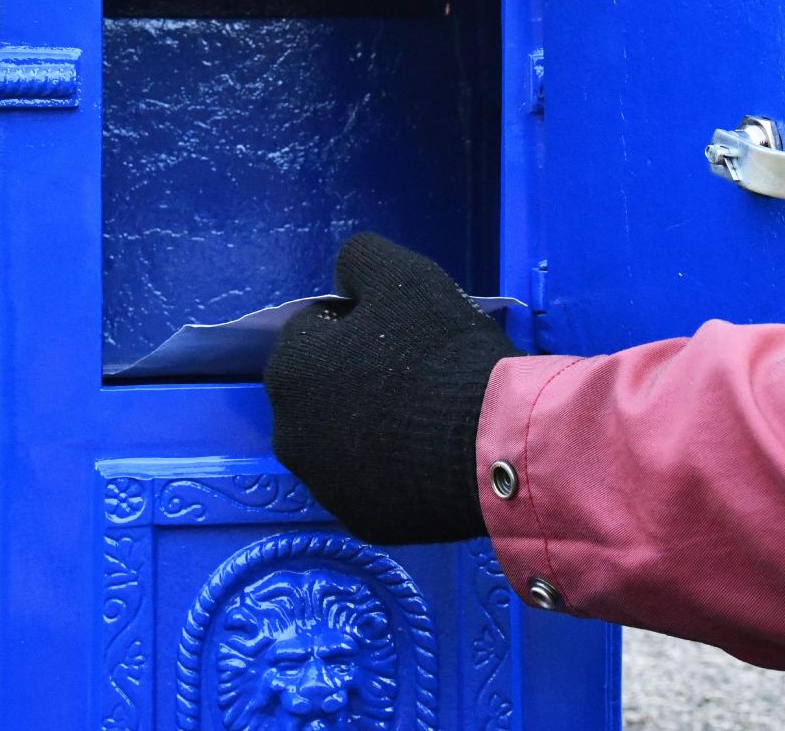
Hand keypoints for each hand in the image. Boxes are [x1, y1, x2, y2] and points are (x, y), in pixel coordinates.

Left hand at [265, 232, 522, 543]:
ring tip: (427, 417)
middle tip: (416, 373)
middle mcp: (288, 432)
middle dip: (355, 376)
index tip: (403, 332)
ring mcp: (324, 485)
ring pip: (342, 438)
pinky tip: (430, 457)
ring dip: (369, 424)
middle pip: (323, 388)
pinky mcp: (361, 522)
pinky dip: (391, 469)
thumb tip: (345, 281)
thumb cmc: (441, 353)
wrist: (495, 445)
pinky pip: (371, 481)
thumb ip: (359, 261)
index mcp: (289, 368)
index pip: (317, 330)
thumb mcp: (402, 274)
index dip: (360, 324)